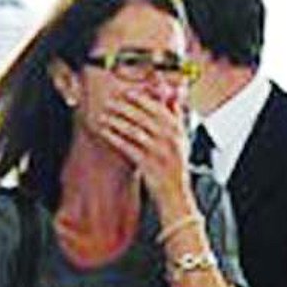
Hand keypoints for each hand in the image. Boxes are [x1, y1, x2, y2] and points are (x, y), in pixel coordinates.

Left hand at [97, 89, 189, 212]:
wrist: (176, 194)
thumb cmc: (177, 165)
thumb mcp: (183, 139)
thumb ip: (177, 116)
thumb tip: (173, 93)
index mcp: (177, 130)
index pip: (158, 108)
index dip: (140, 98)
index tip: (126, 92)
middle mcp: (169, 139)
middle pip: (144, 117)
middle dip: (124, 107)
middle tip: (110, 102)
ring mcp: (158, 152)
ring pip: (134, 131)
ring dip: (116, 121)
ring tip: (104, 116)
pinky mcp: (147, 165)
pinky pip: (128, 147)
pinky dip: (115, 137)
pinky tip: (105, 132)